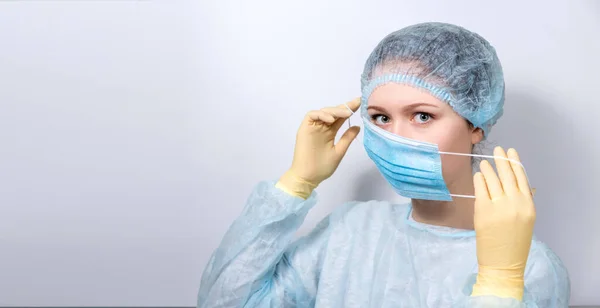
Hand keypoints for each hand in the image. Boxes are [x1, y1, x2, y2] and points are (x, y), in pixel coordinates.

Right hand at [277, 98, 360, 198]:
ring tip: (346, 113)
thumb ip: (346, 138)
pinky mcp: (304, 128)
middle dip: (345, 107)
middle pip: (333, 112)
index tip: (361, 103)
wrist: (308, 177)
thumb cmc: (322, 167)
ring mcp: (313, 127)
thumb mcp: (339, 151)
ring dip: (335, 111)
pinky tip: (331, 119)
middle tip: (357, 103)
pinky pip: (311, 115)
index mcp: (330, 133)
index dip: (350, 109)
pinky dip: (321, 114)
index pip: (341, 118)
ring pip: (323, 111)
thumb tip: (358, 126)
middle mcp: (322, 127)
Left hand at [471, 147, 535, 300]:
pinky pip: (481, 189)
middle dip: (502, 160)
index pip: (522, 178)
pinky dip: (479, 180)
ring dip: (489, 168)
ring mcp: (499, 206)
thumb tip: (523, 185)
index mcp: (528, 205)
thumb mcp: (526, 221)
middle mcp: (516, 203)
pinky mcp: (483, 210)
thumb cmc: (514, 244)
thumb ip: (523, 202)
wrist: (503, 264)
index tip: (511, 152)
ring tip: (485, 162)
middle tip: (498, 149)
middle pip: (508, 175)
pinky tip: (478, 175)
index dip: (516, 163)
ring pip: (493, 179)